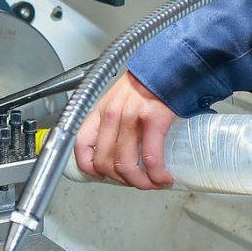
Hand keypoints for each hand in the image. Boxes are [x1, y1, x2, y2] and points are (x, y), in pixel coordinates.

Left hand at [73, 73, 175, 189]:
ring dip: (140, 183)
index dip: (88, 167)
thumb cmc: (148, 85)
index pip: (82, 144)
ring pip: (126, 165)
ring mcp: (131, 118)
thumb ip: (114, 121)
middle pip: (105, 162)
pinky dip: (157, 175)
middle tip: (136, 182)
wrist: (169, 67)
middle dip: (122, 180)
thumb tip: (118, 148)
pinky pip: (150, 158)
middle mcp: (112, 115)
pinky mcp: (152, 120)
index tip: (100, 176)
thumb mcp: (120, 100)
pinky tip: (163, 178)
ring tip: (152, 183)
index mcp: (101, 111)